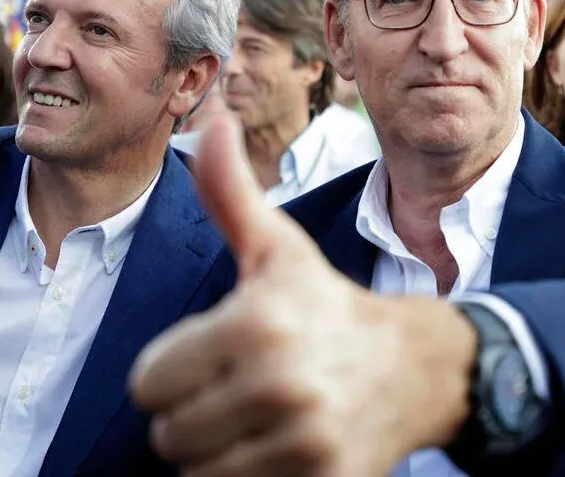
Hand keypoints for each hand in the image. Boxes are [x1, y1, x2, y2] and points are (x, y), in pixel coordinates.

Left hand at [130, 115, 475, 476]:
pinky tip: (280, 446)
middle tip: (242, 389)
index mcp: (255, 323)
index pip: (147, 382)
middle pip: (167, 434)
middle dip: (194, 413)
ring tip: (261, 418)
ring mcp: (303, 441)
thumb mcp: (279, 249)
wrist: (416, 368)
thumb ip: (232, 193)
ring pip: (196, 473)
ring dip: (219, 450)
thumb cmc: (329, 306)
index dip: (173, 371)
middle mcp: (278, 384)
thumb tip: (211, 122)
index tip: (217, 355)